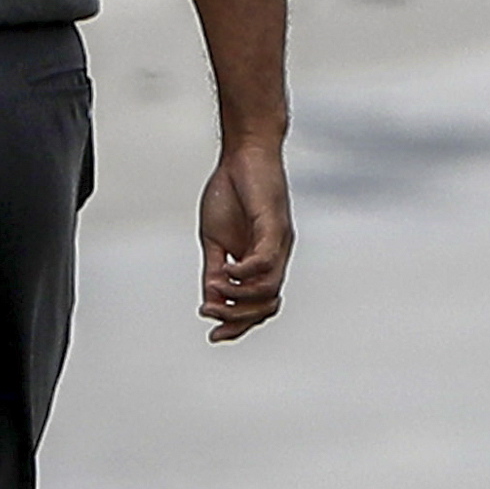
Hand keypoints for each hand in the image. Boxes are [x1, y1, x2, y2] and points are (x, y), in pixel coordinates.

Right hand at [196, 140, 290, 341]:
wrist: (245, 152)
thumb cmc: (232, 191)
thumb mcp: (214, 239)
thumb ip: (215, 270)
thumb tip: (210, 301)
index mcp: (263, 261)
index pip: (259, 305)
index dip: (239, 325)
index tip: (213, 336)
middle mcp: (277, 256)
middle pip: (267, 305)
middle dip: (239, 318)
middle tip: (212, 318)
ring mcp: (279, 242)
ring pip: (269, 289)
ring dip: (239, 296)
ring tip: (215, 288)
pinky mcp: (275, 226)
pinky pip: (266, 262)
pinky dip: (245, 273)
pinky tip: (227, 271)